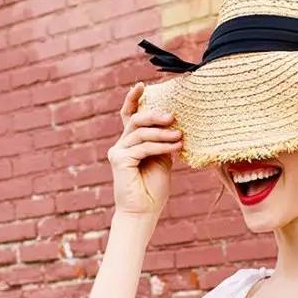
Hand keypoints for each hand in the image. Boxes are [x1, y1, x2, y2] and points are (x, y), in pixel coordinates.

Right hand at [107, 82, 182, 217]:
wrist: (144, 211)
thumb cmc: (154, 189)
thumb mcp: (162, 161)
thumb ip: (163, 143)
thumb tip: (174, 127)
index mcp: (131, 143)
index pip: (129, 116)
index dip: (134, 99)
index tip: (142, 85)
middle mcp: (121, 145)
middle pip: (136, 120)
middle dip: (155, 115)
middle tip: (173, 116)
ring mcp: (118, 152)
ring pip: (141, 133)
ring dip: (163, 134)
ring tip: (180, 136)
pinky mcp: (119, 160)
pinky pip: (143, 147)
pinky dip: (161, 146)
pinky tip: (176, 147)